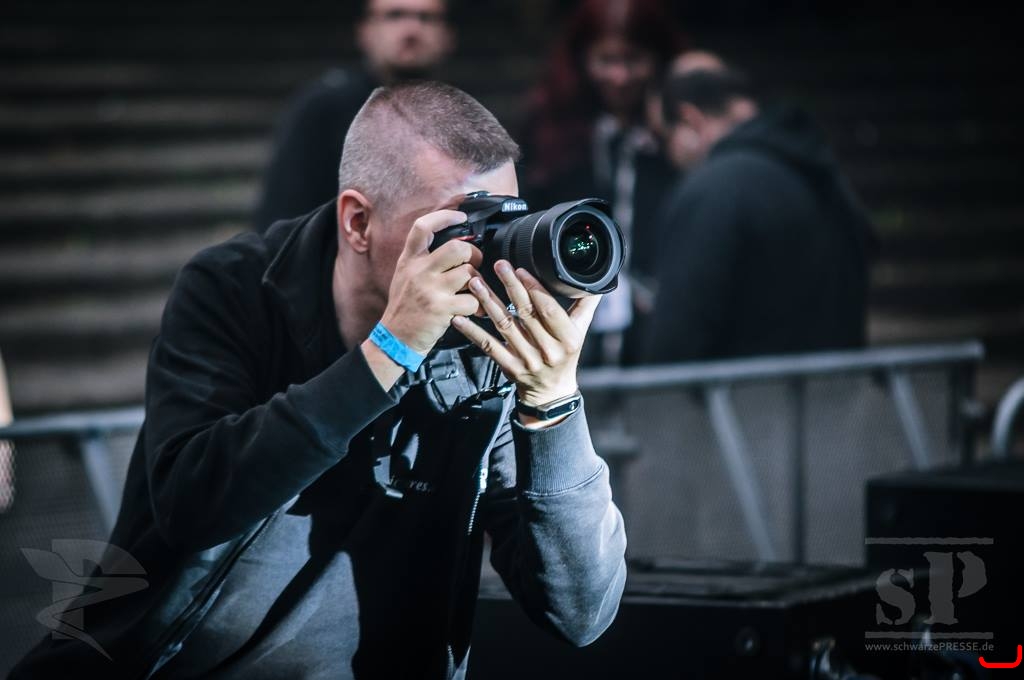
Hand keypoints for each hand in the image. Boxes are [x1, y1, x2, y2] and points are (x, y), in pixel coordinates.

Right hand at [379, 209, 483, 354]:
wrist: (396, 338)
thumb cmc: (404, 308)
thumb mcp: (404, 276)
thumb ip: (422, 259)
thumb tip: (453, 244)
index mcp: (409, 260)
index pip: (423, 227)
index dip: (444, 216)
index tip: (461, 217)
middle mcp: (418, 271)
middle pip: (457, 248)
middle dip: (473, 255)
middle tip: (473, 264)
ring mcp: (430, 290)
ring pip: (468, 273)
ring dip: (476, 282)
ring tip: (471, 291)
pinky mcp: (442, 309)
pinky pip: (471, 300)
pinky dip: (475, 306)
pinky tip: (468, 310)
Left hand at [452, 260, 600, 408]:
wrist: (551, 392)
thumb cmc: (566, 356)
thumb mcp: (580, 332)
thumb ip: (585, 305)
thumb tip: (596, 281)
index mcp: (568, 339)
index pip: (549, 309)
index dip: (534, 288)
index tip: (521, 269)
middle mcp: (548, 350)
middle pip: (525, 313)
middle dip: (510, 286)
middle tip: (498, 265)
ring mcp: (527, 360)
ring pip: (504, 326)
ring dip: (488, 302)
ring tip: (476, 283)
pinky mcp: (508, 367)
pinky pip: (488, 346)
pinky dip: (472, 331)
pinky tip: (460, 318)